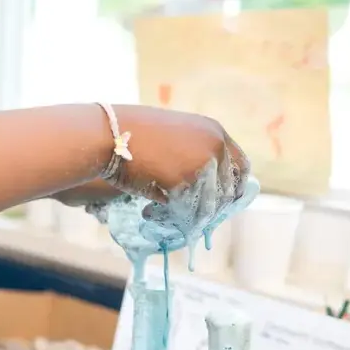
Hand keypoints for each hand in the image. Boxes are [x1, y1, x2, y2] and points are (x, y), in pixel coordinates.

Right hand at [109, 106, 249, 204]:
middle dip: (212, 207)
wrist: (108, 133)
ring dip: (190, 215)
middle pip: (227, 191)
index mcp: (214, 132)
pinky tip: (150, 211)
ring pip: (207, 205)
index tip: (224, 201)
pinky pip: (186, 211)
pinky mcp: (182, 184)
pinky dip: (171, 216)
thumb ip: (196, 152)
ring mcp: (200, 166)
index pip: (241, 166)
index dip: (234, 186)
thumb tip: (208, 182)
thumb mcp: (175, 133)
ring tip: (167, 213)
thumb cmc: (133, 132)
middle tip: (193, 217)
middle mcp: (214, 148)